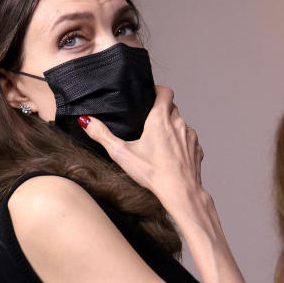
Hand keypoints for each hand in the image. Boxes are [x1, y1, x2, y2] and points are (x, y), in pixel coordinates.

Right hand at [80, 85, 205, 207]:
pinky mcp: (197, 149)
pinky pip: (190, 139)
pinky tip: (172, 153)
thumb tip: (86, 121)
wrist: (181, 191)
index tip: (150, 95)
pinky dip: (182, 142)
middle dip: (162, 110)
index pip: (165, 92)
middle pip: (172, 108)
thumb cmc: (153, 173)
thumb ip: (102, 135)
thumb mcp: (121, 153)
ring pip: (182, 123)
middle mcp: (179, 123)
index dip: (158, 90)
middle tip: (149, 121)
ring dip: (173, 127)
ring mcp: (191, 136)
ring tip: (160, 139)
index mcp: (160, 119)